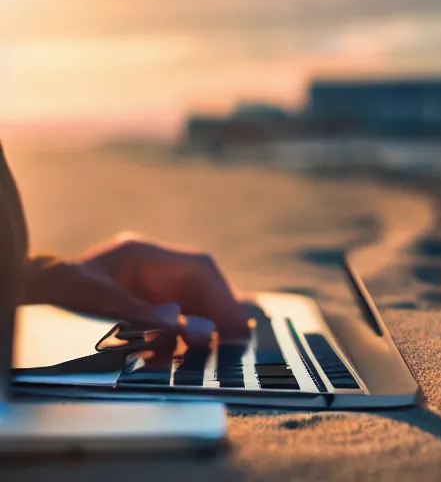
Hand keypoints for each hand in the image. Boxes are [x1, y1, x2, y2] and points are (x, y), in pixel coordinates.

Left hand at [24, 233, 248, 340]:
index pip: (198, 267)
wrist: (34, 301)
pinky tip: (178, 355)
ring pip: (188, 304)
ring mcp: (145, 286)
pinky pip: (170, 320)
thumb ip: (150, 317)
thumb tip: (198, 330)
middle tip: (233, 342)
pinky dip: (178, 338)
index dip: (222, 294)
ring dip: (200, 327)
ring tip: (210, 351)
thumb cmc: (62, 296)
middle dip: (215, 314)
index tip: (237, 323)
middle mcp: (150, 268)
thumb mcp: (104, 305)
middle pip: (198, 287)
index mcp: (143, 255)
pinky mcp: (139, 305)